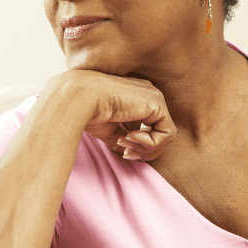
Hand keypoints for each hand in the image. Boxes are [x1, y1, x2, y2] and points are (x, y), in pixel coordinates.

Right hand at [46, 70, 176, 161]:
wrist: (81, 98)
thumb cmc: (89, 110)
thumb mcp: (109, 128)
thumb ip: (122, 137)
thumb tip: (130, 153)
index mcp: (138, 97)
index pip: (151, 126)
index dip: (140, 144)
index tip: (121, 148)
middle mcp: (149, 94)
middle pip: (161, 132)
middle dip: (144, 149)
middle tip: (126, 153)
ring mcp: (155, 98)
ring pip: (165, 136)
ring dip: (145, 148)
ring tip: (125, 143)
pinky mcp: (157, 105)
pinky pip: (166, 134)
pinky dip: (149, 143)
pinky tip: (129, 137)